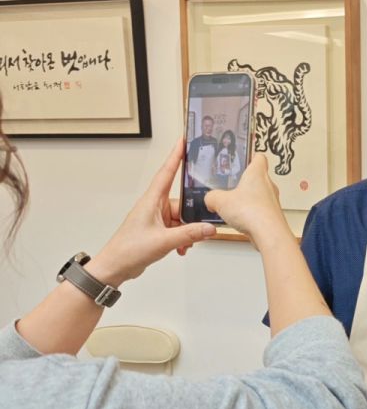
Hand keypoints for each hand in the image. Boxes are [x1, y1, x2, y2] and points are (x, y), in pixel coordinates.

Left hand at [89, 137, 215, 284]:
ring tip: (187, 243)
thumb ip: (189, 234)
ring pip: (180, 218)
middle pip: (181, 202)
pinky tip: (182, 248)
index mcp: (152, 201)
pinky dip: (182, 238)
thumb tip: (209, 228)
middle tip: (203, 224)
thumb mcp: (164, 241)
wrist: (114, 267)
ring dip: (187, 231)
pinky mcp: (156, 230)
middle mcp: (154, 206)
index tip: (184, 141)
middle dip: (192, 215)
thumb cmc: (129, 250)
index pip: (167, 172)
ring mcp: (155, 219)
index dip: (176, 156)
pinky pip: (176, 229)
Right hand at [205, 153, 289, 245]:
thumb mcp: (221, 201)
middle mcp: (268, 185)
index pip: (259, 157)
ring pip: (260, 195)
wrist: (269, 234)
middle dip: (245, 181)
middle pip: (258, 177)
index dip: (251, 156)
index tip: (244, 157)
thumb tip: (209, 199)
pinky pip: (261, 210)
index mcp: (257, 173)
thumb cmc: (253, 212)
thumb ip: (212, 197)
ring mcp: (272, 201)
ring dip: (248, 199)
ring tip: (234, 205)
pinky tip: (240, 220)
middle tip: (232, 184)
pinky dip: (251, 213)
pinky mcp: (272, 215)